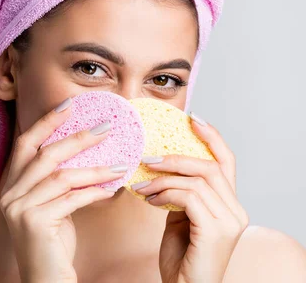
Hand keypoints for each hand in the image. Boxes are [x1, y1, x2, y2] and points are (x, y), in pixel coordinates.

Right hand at [0, 98, 126, 282]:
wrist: (47, 281)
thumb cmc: (53, 244)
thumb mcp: (54, 206)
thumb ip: (61, 182)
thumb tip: (91, 154)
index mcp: (12, 186)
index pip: (25, 144)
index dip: (46, 122)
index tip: (70, 104)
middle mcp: (10, 194)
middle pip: (44, 154)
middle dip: (77, 137)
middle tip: (106, 126)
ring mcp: (19, 208)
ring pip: (61, 176)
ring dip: (94, 168)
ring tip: (120, 163)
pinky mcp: (34, 222)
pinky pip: (71, 199)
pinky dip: (94, 192)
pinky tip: (113, 188)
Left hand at [133, 112, 248, 282]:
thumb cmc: (182, 258)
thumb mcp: (180, 218)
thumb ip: (179, 194)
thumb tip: (160, 169)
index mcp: (229, 205)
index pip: (226, 162)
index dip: (211, 137)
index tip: (192, 118)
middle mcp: (236, 211)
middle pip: (210, 166)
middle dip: (176, 157)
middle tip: (147, 158)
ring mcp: (230, 221)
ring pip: (197, 180)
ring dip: (163, 178)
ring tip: (141, 185)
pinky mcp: (216, 231)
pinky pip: (188, 197)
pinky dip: (164, 193)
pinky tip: (148, 199)